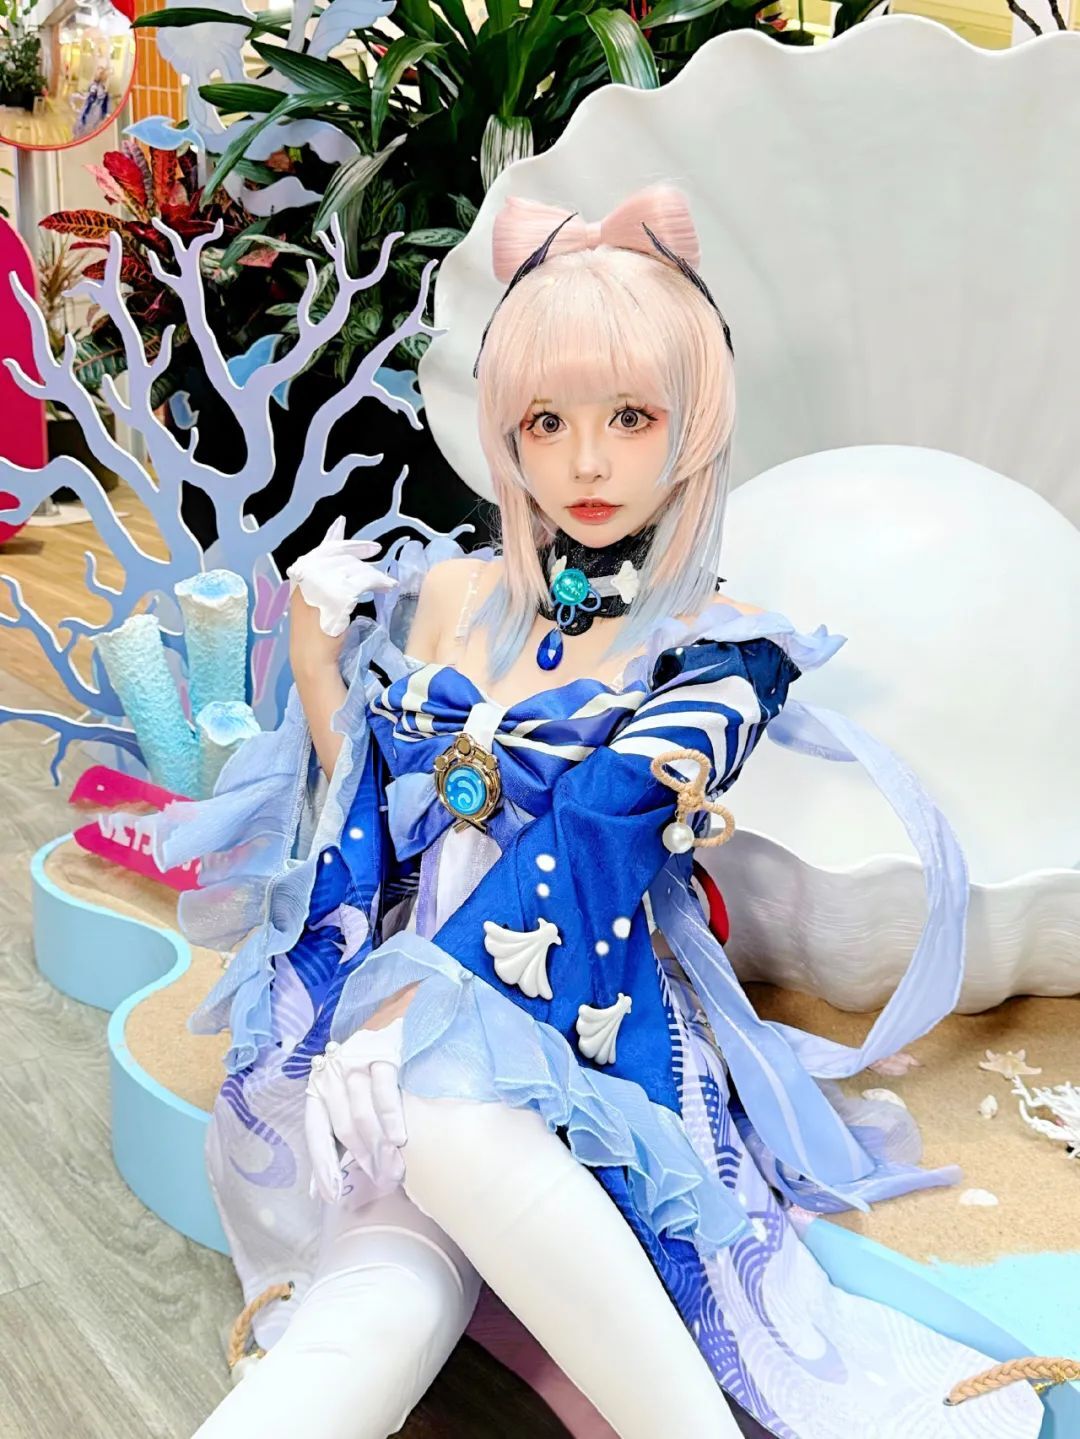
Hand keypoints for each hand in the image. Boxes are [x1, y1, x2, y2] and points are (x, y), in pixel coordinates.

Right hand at [286, 517, 397, 640]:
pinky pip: (362, 582)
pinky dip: (377, 582)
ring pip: (353, 568)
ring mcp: (322, 585)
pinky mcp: (337, 596)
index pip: (320, 549)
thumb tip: (335, 561)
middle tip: (375, 549)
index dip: (335, 538)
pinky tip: (386, 586)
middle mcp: (308, 576)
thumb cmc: (315, 636)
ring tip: (385, 579)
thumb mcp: (313, 601)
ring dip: (373, 572)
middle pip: (339, 555)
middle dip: (358, 550)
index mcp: (301, 576)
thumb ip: (321, 579)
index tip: (341, 524)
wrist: (312, 659)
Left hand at [304, 1017, 407, 1204]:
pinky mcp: (382, 1054)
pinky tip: (400, 1140)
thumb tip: (319, 1190)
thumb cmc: (372, 1068)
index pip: (316, 1132)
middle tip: (382, 1182)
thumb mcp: (349, 1098)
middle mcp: (332, 1074)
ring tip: (395, 1170)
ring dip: (379, 1148)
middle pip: (344, 1129)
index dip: (323, 1167)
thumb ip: (336, 1140)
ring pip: (363, 1116)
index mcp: (319, 1088)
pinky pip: (384, 1093)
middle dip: (363, 1161)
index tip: (332, 1196)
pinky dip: (391, 1119)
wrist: (400, 1017)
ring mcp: (356, 1063)